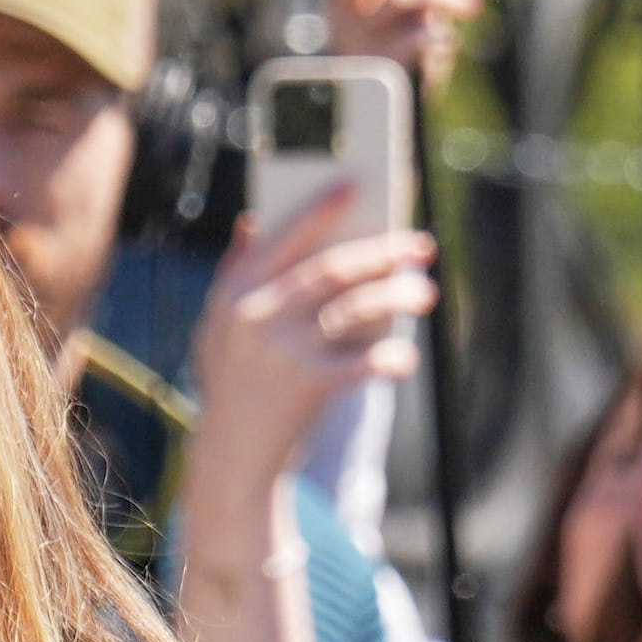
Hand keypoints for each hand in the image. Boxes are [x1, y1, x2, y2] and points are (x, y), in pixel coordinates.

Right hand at [185, 184, 436, 482]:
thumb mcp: (218, 331)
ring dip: (398, 297)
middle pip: (333, 269)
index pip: (286, 239)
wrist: (232, 456)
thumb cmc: (233, 385)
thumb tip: (252, 221)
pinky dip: (391, 357)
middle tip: (420, 245)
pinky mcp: (310, 385)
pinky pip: (366, 359)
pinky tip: (403, 358)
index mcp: (233, 296)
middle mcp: (256, 318)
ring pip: (358, 307)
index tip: (357, 185)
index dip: (323, 209)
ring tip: (424, 295)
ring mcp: (283, 351)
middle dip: (382, 252)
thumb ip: (231, 276)